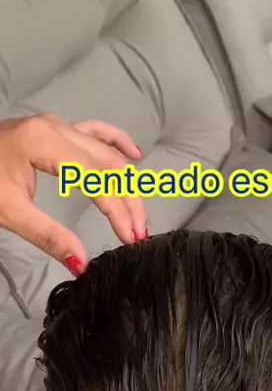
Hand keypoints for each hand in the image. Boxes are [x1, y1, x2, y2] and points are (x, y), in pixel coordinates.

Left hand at [0, 114, 147, 273]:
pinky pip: (95, 131)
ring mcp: (57, 126)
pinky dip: (117, 143)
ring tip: (139, 212)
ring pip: (106, 152)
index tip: (131, 237)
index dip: (118, 210)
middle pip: (109, 165)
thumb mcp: (10, 213)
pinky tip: (135, 155)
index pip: (97, 179)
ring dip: (128, 182)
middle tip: (140, 233)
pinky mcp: (55, 129)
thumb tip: (81, 264)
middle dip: (129, 200)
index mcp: (45, 144)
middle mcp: (57, 129)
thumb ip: (49, 237)